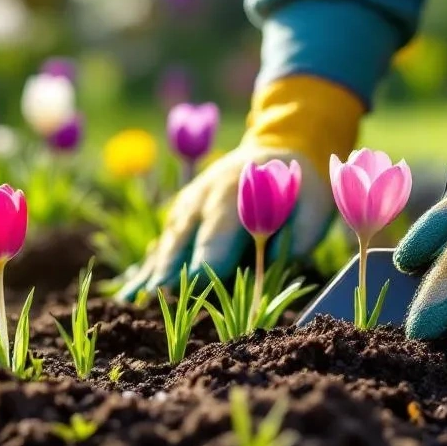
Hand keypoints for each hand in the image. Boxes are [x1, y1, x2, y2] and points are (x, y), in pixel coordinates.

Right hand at [115, 145, 333, 299]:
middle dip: (169, 265)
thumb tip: (271, 259)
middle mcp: (205, 193)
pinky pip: (164, 240)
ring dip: (153, 268)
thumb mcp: (314, 205)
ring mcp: (190, 201)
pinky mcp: (183, 212)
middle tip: (155, 294)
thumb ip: (298, 233)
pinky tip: (132, 288)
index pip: (218, 228)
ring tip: (135, 297)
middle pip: (183, 233)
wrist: (279, 148)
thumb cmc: (300, 186)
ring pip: (169, 238)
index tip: (194, 278)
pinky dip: (149, 263)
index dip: (207, 255)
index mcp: (237, 190)